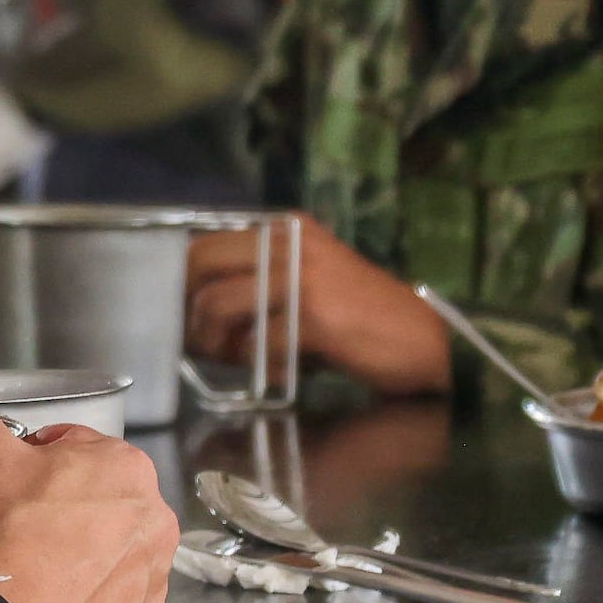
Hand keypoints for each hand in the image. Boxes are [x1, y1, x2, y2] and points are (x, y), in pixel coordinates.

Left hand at [188, 219, 445, 394]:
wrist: (421, 341)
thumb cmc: (363, 319)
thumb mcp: (309, 283)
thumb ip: (260, 284)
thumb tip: (198, 309)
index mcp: (286, 231)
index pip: (207, 243)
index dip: (183, 282)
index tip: (181, 315)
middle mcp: (290, 243)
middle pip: (200, 264)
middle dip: (188, 309)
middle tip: (196, 342)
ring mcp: (301, 277)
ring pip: (218, 303)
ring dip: (214, 341)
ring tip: (232, 359)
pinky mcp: (312, 316)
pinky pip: (253, 342)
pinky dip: (255, 364)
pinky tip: (275, 371)